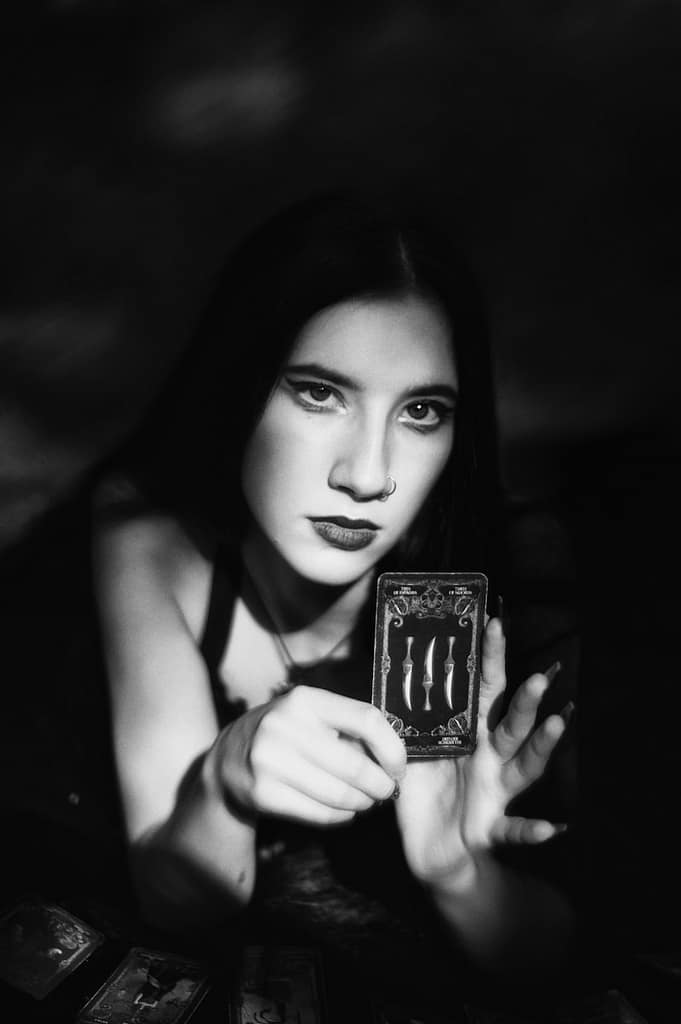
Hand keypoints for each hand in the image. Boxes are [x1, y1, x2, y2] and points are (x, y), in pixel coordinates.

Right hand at [213, 685, 405, 825]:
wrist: (231, 757)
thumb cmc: (287, 734)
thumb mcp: (312, 715)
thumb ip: (349, 728)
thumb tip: (394, 759)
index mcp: (305, 700)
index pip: (366, 719)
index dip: (392, 748)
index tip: (398, 767)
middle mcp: (284, 725)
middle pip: (355, 765)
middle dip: (381, 784)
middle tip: (387, 791)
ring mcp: (270, 760)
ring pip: (341, 794)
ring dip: (364, 803)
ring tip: (367, 801)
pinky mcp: (264, 794)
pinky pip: (322, 814)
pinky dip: (343, 816)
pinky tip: (345, 811)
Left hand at [394, 618, 567, 889]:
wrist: (429, 851)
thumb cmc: (423, 793)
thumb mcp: (407, 750)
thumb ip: (401, 719)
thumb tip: (379, 676)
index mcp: (470, 734)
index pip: (484, 690)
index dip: (490, 660)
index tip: (494, 625)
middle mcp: (491, 758)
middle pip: (512, 724)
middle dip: (525, 701)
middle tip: (537, 676)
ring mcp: (496, 792)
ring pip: (525, 766)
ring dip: (542, 745)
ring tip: (557, 723)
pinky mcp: (491, 828)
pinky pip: (514, 829)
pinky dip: (531, 830)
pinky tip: (550, 829)